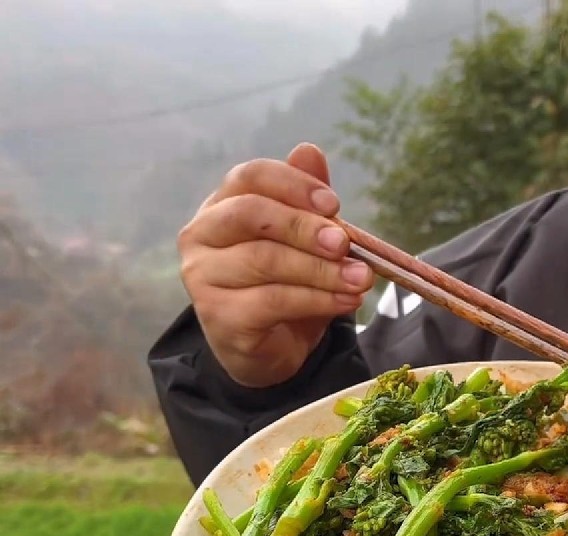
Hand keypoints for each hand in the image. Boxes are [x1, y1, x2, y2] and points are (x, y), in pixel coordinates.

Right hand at [177, 143, 375, 387]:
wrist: (269, 348)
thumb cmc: (285, 283)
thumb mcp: (304, 241)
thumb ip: (307, 200)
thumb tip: (309, 150)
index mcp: (222, 205)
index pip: (249, 176)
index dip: (293, 184)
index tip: (334, 204)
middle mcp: (202, 235)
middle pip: (251, 214)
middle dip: (305, 227)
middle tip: (345, 244)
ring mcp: (203, 277)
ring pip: (265, 260)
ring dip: (321, 270)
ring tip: (360, 279)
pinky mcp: (219, 316)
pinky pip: (272, 301)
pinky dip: (317, 300)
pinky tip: (347, 301)